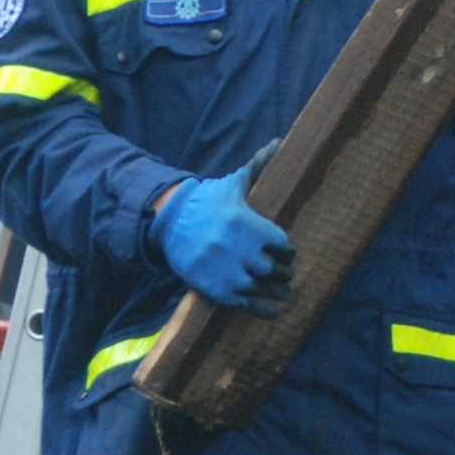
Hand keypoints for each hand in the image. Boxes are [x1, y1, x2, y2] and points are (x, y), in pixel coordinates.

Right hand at [157, 164, 293, 315]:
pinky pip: (243, 302)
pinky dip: (260, 308)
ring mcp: (227, 271)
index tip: (285, 253)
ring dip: (276, 293)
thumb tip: (277, 142)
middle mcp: (240, 249)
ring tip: (284, 295)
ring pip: (260, 287)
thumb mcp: (232, 184)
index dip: (286, 251)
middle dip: (282, 273)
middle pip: (274, 269)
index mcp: (249, 224)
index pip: (282, 244)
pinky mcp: (214, 288)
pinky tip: (272, 311)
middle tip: (284, 275)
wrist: (169, 223)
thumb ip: (258, 166)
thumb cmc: (206, 202)